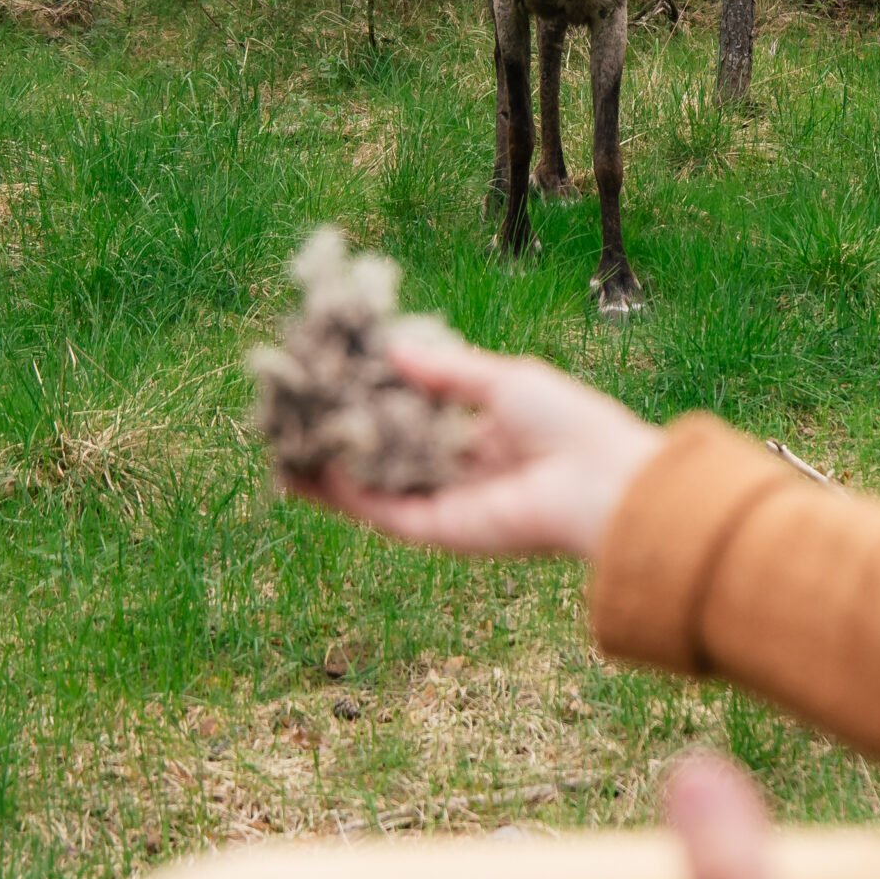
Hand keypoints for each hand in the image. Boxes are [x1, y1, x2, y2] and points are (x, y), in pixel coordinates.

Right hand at [291, 324, 664, 561]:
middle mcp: (460, 470)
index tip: (333, 369)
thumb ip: (444, 370)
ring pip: (370, 483)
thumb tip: (390, 348)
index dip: (374, 393)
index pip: (415, 412)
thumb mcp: (502, 379)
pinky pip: (376, 510)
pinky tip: (300, 469)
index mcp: (484, 433)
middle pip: (385, 449)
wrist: (601, 485)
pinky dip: (337, 493)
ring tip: (278, 439)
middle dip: (341, 429)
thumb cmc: (569, 425)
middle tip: (294, 404)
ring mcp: (445, 501)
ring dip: (326, 463)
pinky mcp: (436, 530)